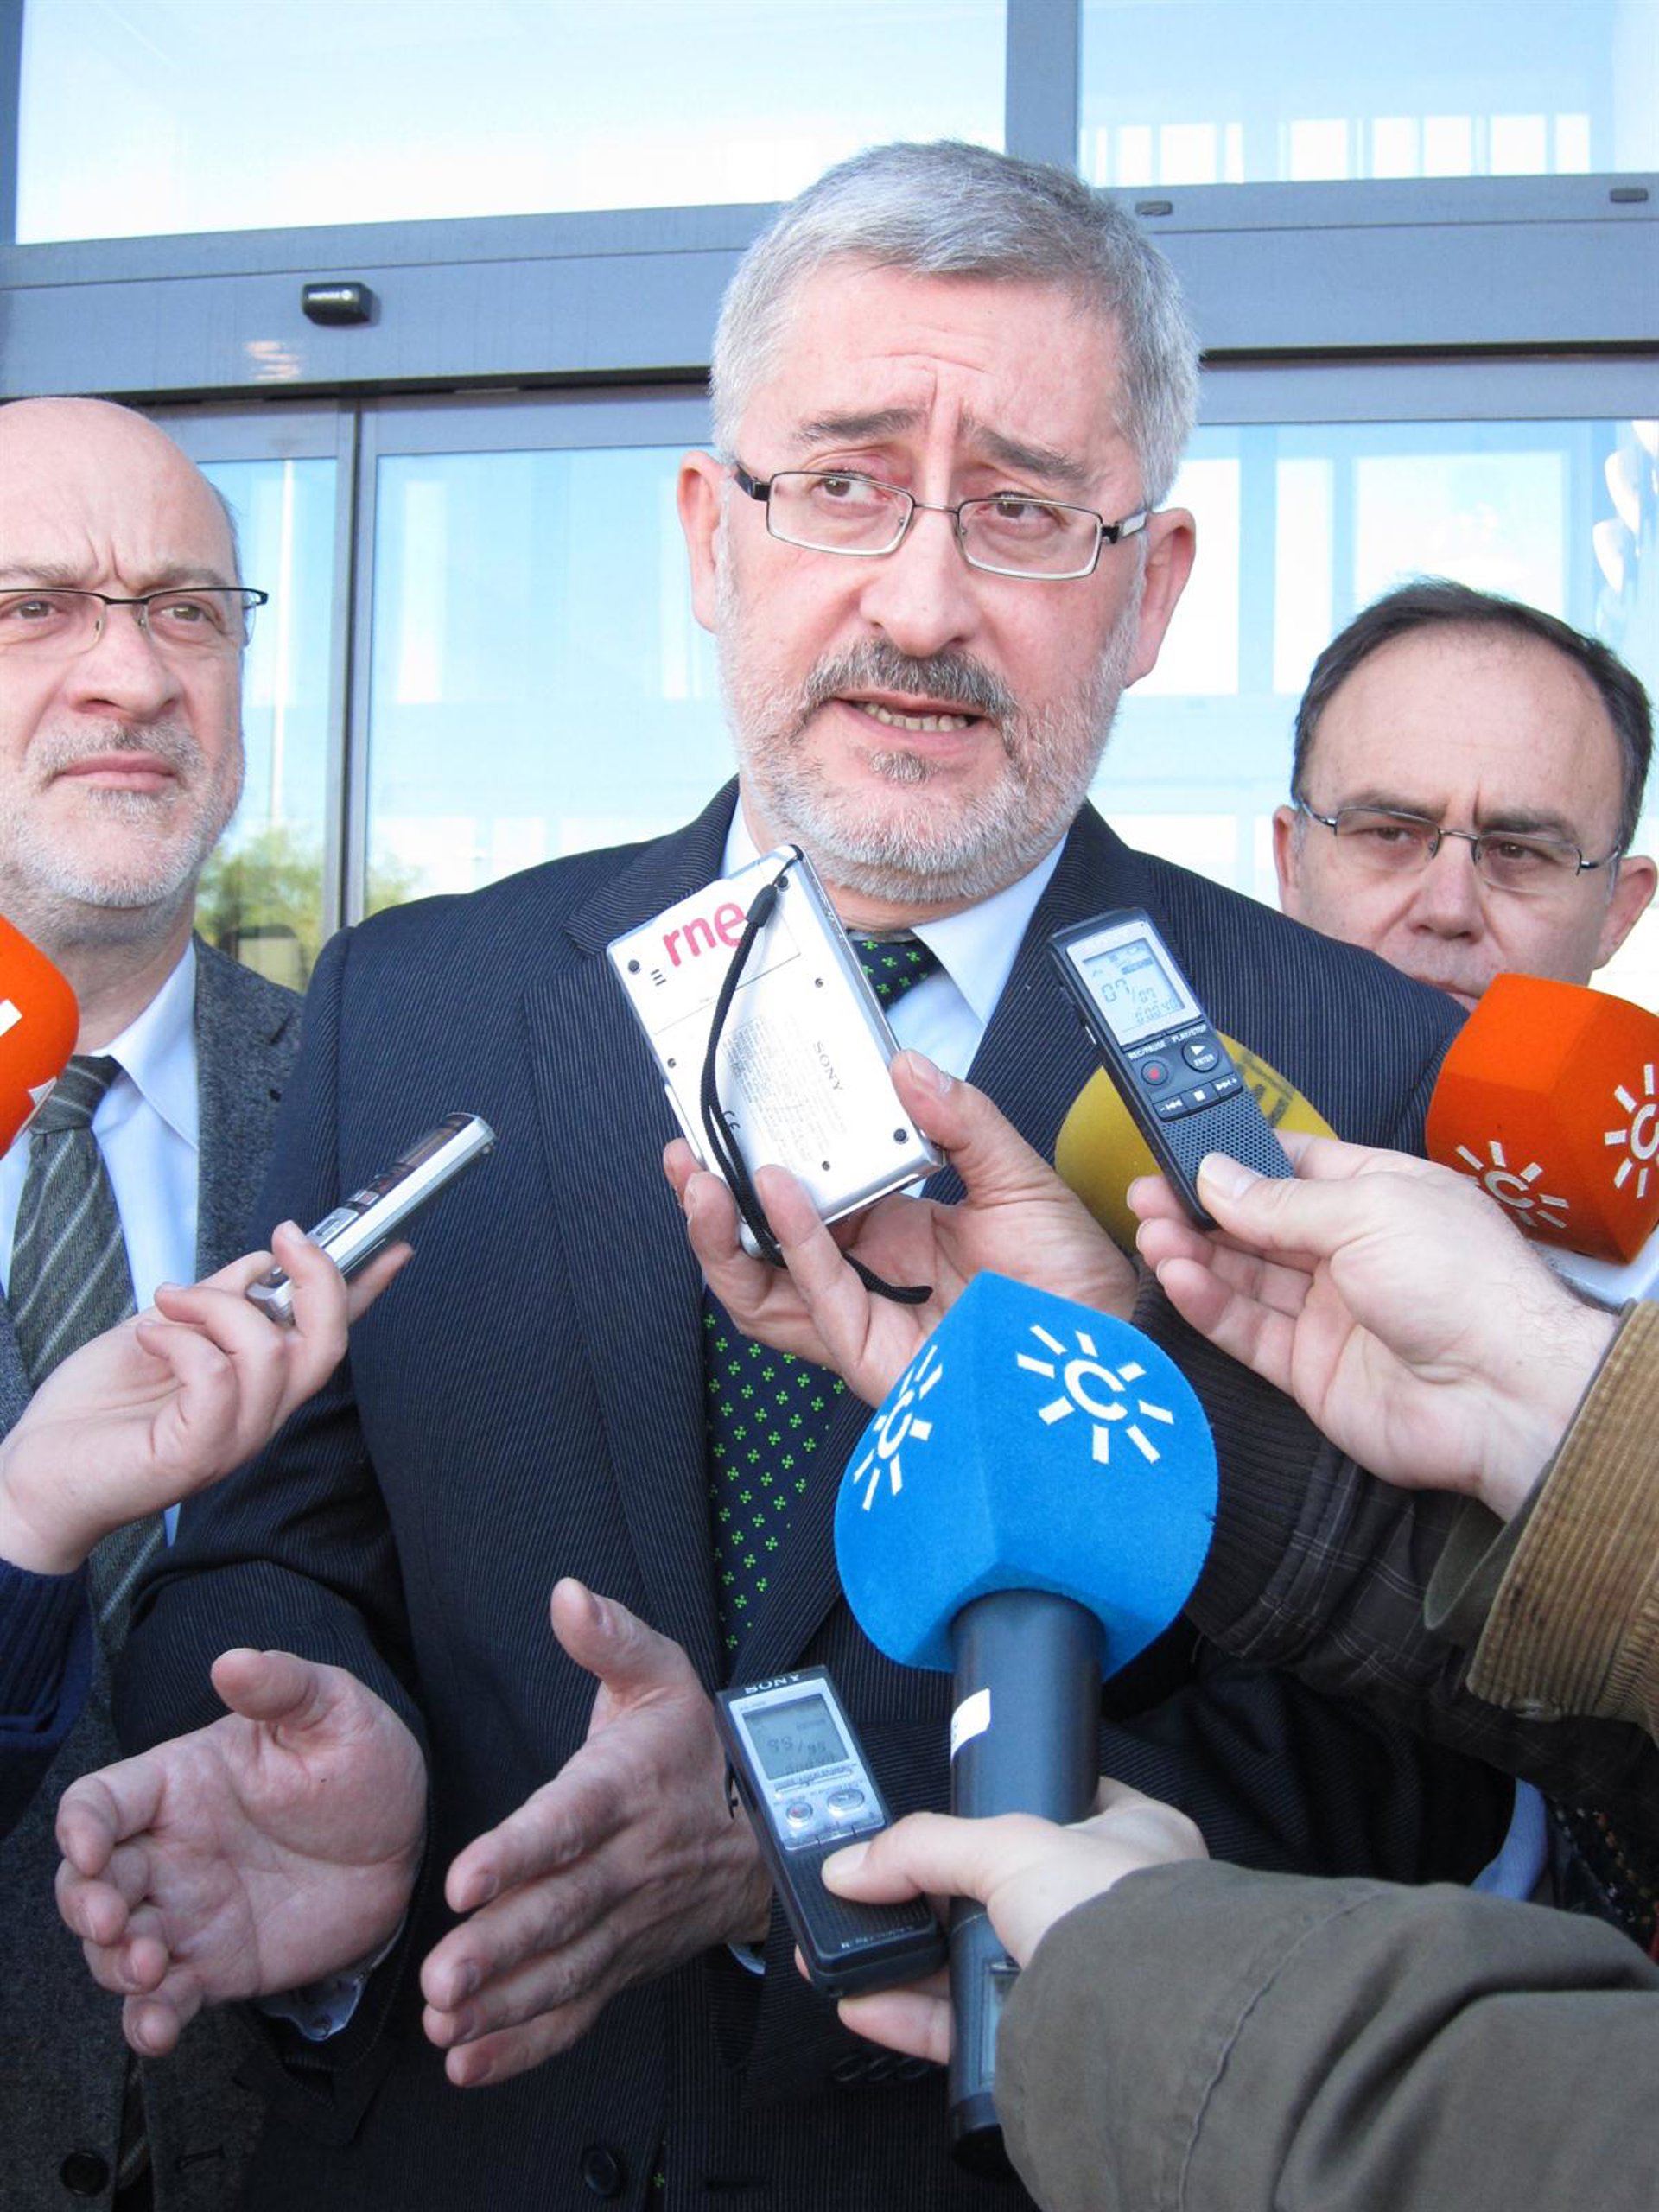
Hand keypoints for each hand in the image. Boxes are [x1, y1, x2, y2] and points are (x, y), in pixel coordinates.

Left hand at [0, 1222, 409, 1574]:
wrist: (33, 1476)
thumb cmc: (93, 1412)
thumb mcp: (162, 1330)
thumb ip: (214, 1301)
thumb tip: (261, 1264)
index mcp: (256, 1385)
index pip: (327, 1335)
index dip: (365, 1290)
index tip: (394, 1245)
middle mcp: (258, 1415)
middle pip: (328, 1344)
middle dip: (317, 1279)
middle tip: (283, 1237)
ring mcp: (233, 1439)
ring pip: (270, 1352)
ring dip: (215, 1307)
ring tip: (167, 1304)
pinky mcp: (197, 1454)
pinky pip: (217, 1378)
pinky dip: (182, 1340)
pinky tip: (150, 1337)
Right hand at [55, 1649, 424, 2055]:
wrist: (412, 1840)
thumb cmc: (365, 1763)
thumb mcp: (335, 1710)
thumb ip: (283, 1686)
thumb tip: (231, 1661)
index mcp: (180, 1783)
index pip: (99, 1801)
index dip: (80, 1827)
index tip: (92, 1851)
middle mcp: (169, 1849)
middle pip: (87, 1882)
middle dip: (86, 1906)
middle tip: (117, 1924)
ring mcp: (188, 1912)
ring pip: (114, 1949)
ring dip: (114, 1967)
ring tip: (150, 1970)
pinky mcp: (217, 1964)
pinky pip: (164, 1999)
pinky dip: (148, 2020)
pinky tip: (160, 2026)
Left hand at [420, 1578, 772, 2085]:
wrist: (768, 1833)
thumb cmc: (695, 1749)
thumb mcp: (665, 1677)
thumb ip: (612, 1638)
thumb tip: (566, 1594)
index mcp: (626, 1791)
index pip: (570, 1824)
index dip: (519, 1852)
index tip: (466, 1878)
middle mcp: (627, 1867)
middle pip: (561, 1911)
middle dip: (499, 1948)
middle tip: (441, 1978)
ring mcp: (626, 1927)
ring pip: (564, 1971)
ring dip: (503, 2004)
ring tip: (445, 2023)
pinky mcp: (622, 1968)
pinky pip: (577, 2014)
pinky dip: (525, 2048)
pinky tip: (470, 2063)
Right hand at [666, 1049, 1135, 1404]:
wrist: (1115, 1351)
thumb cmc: (1077, 1282)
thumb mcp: (1016, 1176)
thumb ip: (960, 1121)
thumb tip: (905, 1066)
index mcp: (904, 1238)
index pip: (819, 1200)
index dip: (775, 1161)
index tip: (746, 1115)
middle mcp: (875, 1283)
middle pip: (769, 1252)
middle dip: (718, 1206)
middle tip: (687, 1151)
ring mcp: (867, 1324)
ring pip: (764, 1291)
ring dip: (723, 1237)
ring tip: (700, 1179)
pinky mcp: (871, 1360)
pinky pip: (814, 1300)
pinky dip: (788, 1245)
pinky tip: (775, 1193)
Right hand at [821, 1781, 1207, 2063]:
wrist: (1149, 2029)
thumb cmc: (1123, 1915)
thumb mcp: (1011, 1845)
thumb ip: (925, 1848)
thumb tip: (854, 1864)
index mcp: (1132, 1837)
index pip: (1057, 1807)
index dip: (1000, 1807)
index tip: (947, 1814)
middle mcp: (1112, 1908)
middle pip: (1002, 1892)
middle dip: (937, 1899)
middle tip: (879, 1894)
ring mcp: (1081, 1977)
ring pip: (979, 1965)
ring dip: (911, 1960)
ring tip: (851, 1951)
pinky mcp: (1047, 2040)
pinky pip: (967, 2027)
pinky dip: (915, 2016)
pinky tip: (869, 2002)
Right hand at [1131, 1135, 1617, 1519]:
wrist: (1502, 1396)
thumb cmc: (1464, 1287)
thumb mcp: (1368, 1211)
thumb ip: (1281, 1200)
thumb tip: (1217, 1175)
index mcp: (1382, 1196)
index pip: (1295, 1166)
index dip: (1239, 1159)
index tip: (1184, 1150)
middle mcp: (1354, 1252)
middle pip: (1260, 1223)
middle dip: (1202, 1207)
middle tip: (1146, 1192)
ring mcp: (1331, 1313)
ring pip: (1245, 1276)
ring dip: (1195, 1252)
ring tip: (1151, 1232)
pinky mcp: (1311, 1370)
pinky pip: (1246, 1331)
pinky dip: (1208, 1304)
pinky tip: (1177, 1276)